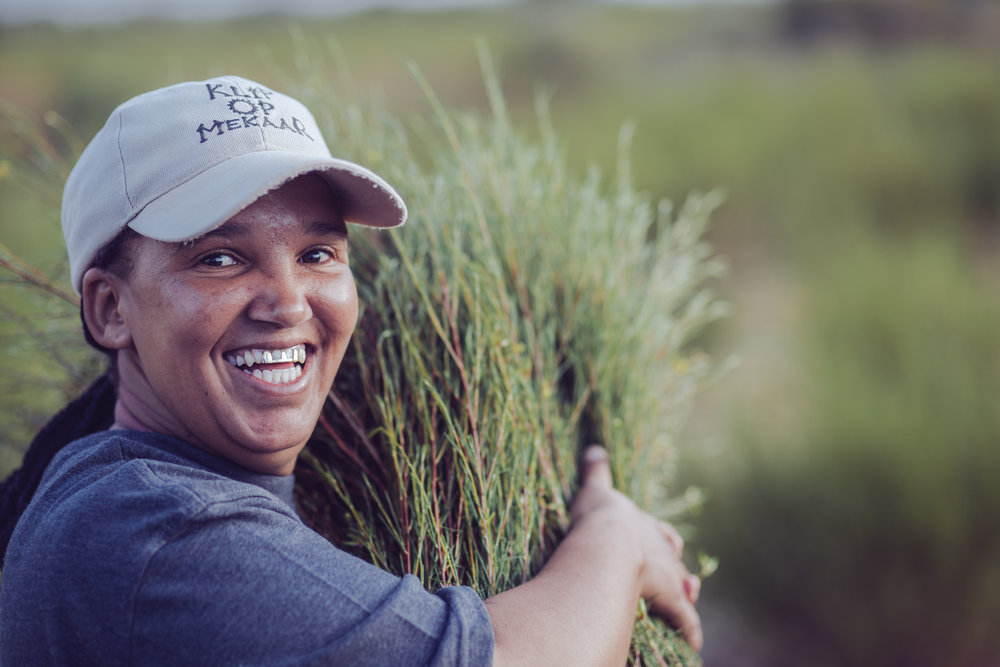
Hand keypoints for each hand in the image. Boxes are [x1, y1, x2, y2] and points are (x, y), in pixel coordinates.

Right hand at [571, 446, 702, 651]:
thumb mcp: (595, 491)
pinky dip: (689, 630)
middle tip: (683, 575)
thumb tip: (594, 448)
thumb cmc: (599, 520)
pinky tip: (694, 642)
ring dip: (686, 594)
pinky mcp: (671, 600)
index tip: (672, 543)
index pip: (661, 532)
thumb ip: (594, 472)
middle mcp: (663, 548)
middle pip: (676, 559)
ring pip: (684, 587)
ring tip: (689, 598)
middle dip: (677, 567)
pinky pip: (685, 620)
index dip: (664, 539)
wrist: (610, 544)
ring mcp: (669, 574)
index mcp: (645, 525)